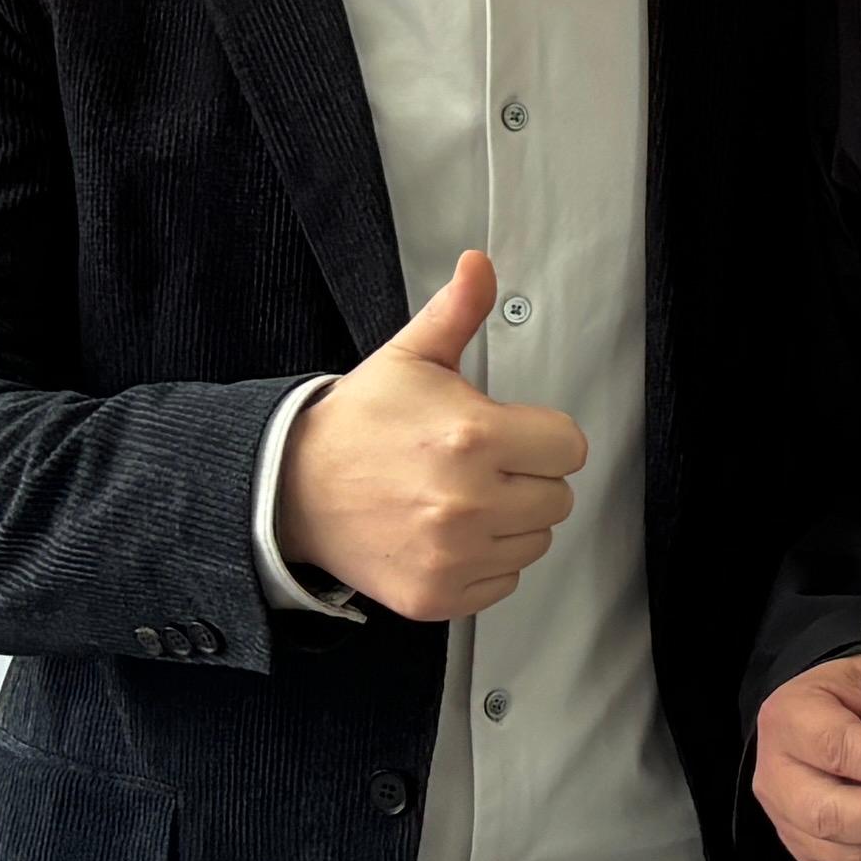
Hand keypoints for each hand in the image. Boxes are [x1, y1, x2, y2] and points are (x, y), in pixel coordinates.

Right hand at [272, 251, 584, 622]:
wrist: (291, 489)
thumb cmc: (357, 425)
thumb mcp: (409, 358)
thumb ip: (457, 312)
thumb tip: (480, 265)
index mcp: (472, 436)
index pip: (568, 448)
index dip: (541, 436)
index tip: (508, 434)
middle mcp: (467, 501)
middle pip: (557, 498)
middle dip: (527, 478)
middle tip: (478, 465)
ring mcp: (452, 554)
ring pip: (535, 541)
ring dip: (510, 522)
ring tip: (459, 498)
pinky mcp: (437, 596)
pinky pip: (503, 582)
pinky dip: (484, 563)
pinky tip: (449, 535)